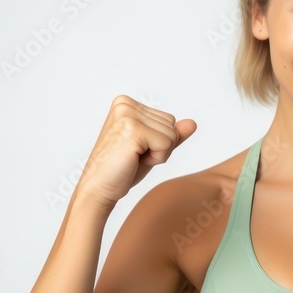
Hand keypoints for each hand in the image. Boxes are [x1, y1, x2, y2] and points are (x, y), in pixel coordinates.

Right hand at [75, 95, 196, 208]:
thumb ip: (172, 135)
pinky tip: (133, 160)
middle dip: (160, 147)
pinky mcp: (133, 129)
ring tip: (132, 158)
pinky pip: (167, 143)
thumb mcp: (152, 148)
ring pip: (171, 134)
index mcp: (126, 103)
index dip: (159, 142)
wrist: (99, 189)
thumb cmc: (122, 170)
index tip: (135, 150)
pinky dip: (156, 158)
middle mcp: (125, 104)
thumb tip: (193, 123)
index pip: (168, 120)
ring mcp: (127, 114)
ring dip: (157, 153)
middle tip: (133, 156)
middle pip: (171, 124)